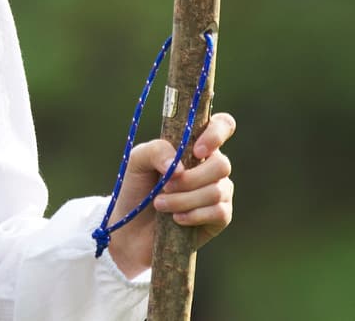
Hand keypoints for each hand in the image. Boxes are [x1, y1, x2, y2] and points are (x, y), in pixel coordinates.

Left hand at [105, 112, 235, 278]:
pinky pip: (220, 212)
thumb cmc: (137, 188)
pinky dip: (194, 215)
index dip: (216, 134)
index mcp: (195, 144)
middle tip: (164, 186)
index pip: (222, 125)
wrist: (132, 229)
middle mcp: (211, 165)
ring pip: (217, 190)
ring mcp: (219, 191)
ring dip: (184, 199)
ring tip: (160, 204)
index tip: (196, 151)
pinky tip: (176, 218)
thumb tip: (180, 167)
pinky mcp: (220, 217)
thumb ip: (156, 151)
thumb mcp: (137, 161)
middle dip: (191, 178)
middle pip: (222, 164)